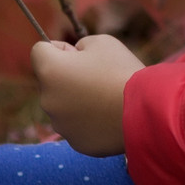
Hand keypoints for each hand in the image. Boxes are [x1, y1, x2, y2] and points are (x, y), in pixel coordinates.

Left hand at [32, 34, 142, 156]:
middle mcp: (47, 99)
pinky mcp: (75, 142)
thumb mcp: (102, 43)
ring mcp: (60, 125)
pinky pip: (77, 126)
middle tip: (99, 77)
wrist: (146, 111)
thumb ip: (80, 46)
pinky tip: (109, 116)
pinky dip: (88, 120)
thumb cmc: (122, 71)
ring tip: (107, 99)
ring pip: (63, 105)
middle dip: (68, 76)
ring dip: (77, 100)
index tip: (80, 54)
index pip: (39, 51)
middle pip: (50, 81)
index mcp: (50, 70)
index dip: (59, 48)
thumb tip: (74, 57)